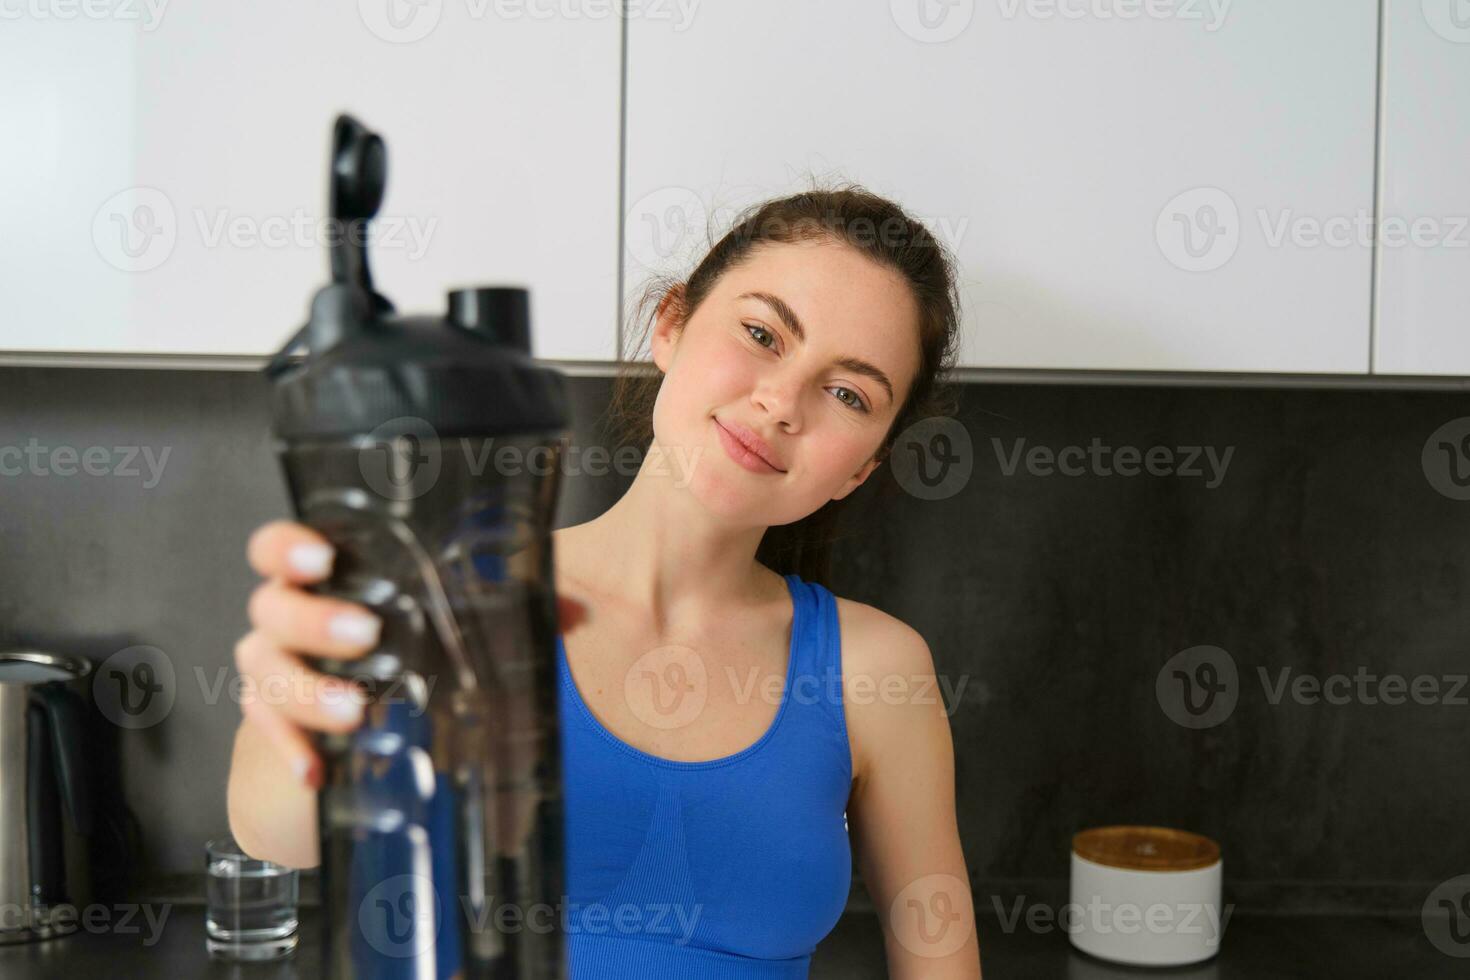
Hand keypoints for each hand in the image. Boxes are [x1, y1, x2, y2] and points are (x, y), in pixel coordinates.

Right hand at [235, 519, 590, 789]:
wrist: (353, 727)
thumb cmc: (401, 653)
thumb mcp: (450, 626)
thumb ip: (503, 610)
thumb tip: (569, 613)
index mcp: (324, 580)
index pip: (278, 547)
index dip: (288, 547)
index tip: (323, 559)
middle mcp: (285, 619)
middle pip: (273, 607)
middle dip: (314, 620)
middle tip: (366, 635)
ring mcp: (273, 671)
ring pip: (266, 670)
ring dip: (307, 690)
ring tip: (357, 711)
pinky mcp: (272, 725)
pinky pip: (268, 734)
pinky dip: (292, 749)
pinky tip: (317, 769)